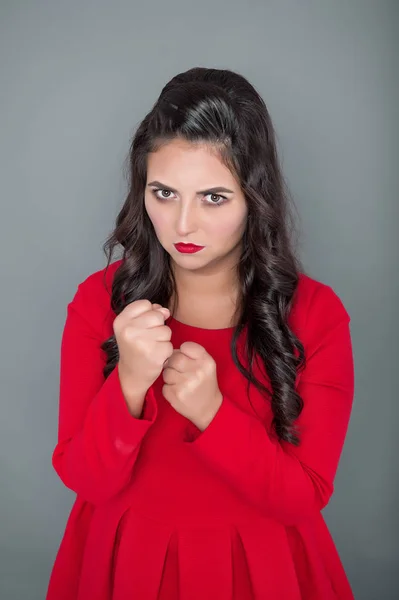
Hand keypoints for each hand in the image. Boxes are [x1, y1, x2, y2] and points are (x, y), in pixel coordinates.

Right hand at [113, 300, 172, 415]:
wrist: (132, 375)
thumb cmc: (135, 346)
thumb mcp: (133, 326)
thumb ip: (148, 312)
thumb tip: (165, 311)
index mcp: (121, 320)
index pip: (145, 304)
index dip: (149, 314)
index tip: (141, 326)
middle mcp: (128, 330)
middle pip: (157, 316)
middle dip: (157, 326)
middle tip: (147, 339)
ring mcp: (141, 343)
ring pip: (166, 330)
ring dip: (163, 339)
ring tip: (151, 347)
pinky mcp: (154, 355)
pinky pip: (170, 345)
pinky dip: (166, 351)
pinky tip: (155, 356)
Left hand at [161, 341, 222, 430]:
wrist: (209, 409)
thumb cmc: (205, 383)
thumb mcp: (206, 365)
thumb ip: (192, 353)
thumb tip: (170, 351)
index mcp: (206, 362)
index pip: (186, 346)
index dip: (182, 352)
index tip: (186, 359)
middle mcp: (197, 371)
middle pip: (174, 358)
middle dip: (173, 363)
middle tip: (179, 371)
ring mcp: (186, 384)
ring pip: (166, 372)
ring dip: (170, 376)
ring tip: (180, 382)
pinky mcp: (176, 395)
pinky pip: (164, 385)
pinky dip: (168, 388)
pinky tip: (178, 391)